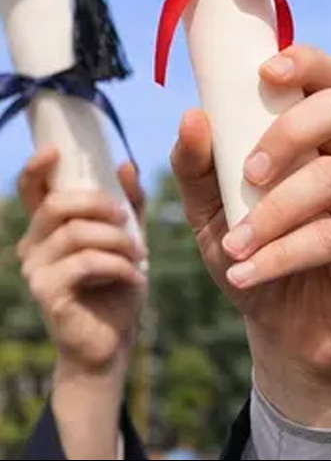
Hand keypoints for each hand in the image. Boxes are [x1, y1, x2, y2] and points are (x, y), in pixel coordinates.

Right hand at [16, 147, 145, 374]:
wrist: (114, 337)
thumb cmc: (118, 282)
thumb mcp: (130, 235)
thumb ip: (128, 202)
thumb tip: (125, 163)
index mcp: (50, 227)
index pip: (32, 190)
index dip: (37, 167)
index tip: (55, 151)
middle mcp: (34, 245)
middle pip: (58, 204)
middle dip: (101, 204)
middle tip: (127, 220)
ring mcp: (36, 270)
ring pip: (77, 233)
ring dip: (118, 240)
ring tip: (139, 255)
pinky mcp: (47, 293)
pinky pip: (86, 262)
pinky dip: (119, 265)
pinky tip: (134, 277)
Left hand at [170, 45, 330, 425]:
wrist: (285, 339)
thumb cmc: (256, 260)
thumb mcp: (211, 215)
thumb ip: (199, 169)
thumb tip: (193, 116)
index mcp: (318, 140)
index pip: (328, 80)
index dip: (306, 62)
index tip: (265, 72)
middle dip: (290, 130)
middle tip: (248, 172)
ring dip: (273, 210)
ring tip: (234, 246)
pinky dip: (282, 254)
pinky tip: (246, 275)